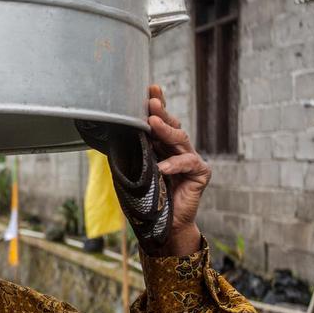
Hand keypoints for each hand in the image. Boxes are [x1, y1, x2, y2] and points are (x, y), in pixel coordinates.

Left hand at [145, 85, 207, 255]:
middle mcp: (178, 148)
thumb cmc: (147, 198)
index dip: (157, 104)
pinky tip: (162, 167)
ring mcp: (191, 159)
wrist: (163, 225)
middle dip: (161, 111)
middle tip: (151, 100)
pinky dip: (173, 165)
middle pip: (171, 124)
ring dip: (165, 130)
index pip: (159, 121)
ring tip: (151, 123)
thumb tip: (112, 131)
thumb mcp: (135, 170)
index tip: (150, 88)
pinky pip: (187, 163)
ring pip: (180, 139)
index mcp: (162, 145)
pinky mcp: (201, 172)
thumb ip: (131, 152)